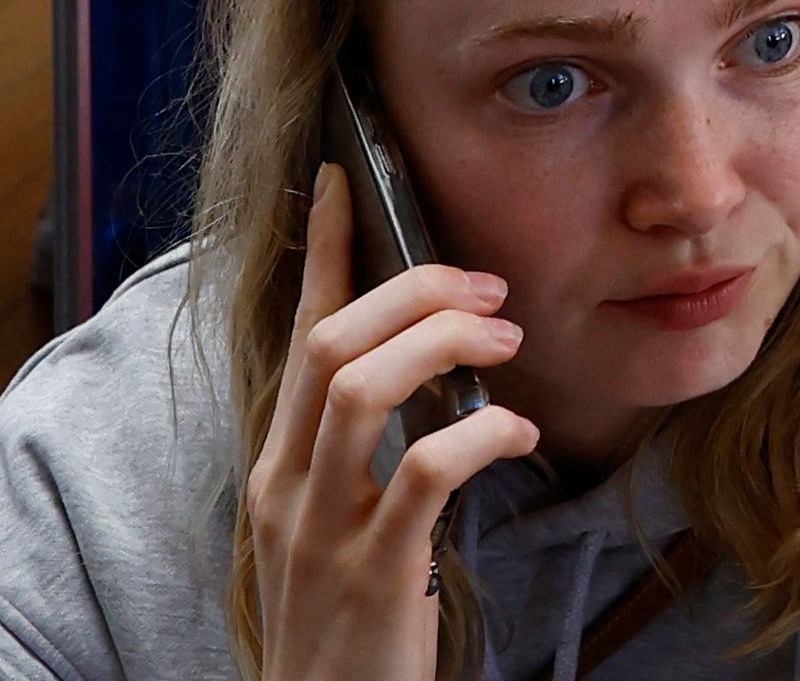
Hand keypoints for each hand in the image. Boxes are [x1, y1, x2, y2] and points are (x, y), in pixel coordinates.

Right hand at [246, 172, 536, 680]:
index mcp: (280, 465)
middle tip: (489, 289)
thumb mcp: (341, 522)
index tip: (344, 178)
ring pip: (362, 389)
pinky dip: (481, 435)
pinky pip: (424, 474)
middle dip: (414, 290)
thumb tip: (439, 366)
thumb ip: (367, 453)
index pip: (296, 333)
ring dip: (443, 344)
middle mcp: (286, 486)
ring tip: (506, 342)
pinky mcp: (374, 575)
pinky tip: (518, 433)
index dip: (322, 251)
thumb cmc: (350, 622)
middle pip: (331, 341)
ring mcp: (322, 531)